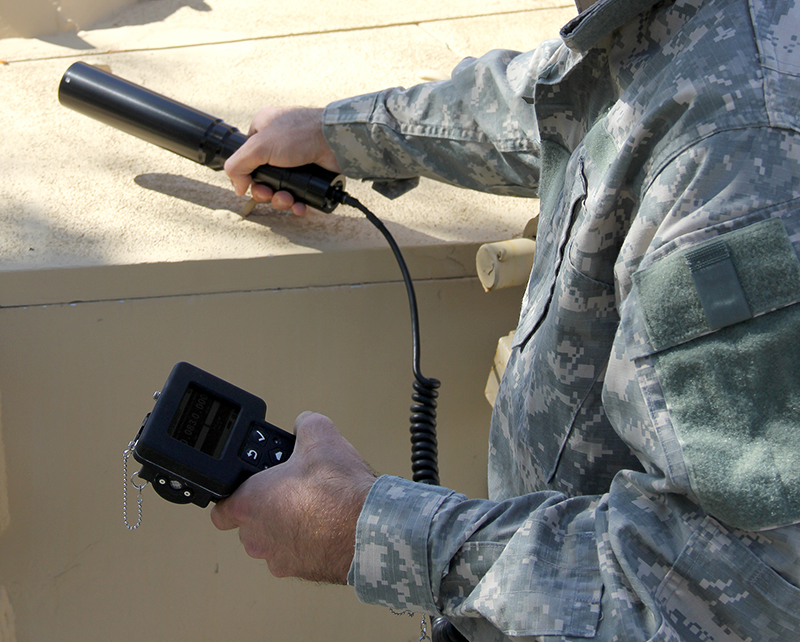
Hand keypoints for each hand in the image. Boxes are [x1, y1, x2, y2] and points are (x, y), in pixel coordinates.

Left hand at [210, 412, 375, 583]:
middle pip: (248, 524)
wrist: (368, 527)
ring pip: (272, 541)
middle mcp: (256, 537)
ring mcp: (278, 559)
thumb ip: (304, 424)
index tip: (250, 487)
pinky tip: (328, 524)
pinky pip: (297, 554)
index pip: (219, 509)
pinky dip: (308, 542)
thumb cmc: (337, 490)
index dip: (233, 495)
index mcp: (249, 504)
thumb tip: (304, 424)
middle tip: (291, 489)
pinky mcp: (303, 572)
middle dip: (267, 507)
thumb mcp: (320, 435)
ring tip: (314, 505)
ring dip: (286, 527)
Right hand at [224, 107, 341, 215]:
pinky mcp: (311, 175)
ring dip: (282, 200)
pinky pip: (299, 194)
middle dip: (266, 192)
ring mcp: (296, 161)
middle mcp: (279, 145)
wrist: (335, 141)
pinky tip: (299, 206)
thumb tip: (238, 187)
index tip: (252, 184)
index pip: (247, 158)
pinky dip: (298, 203)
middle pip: (263, 178)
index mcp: (263, 130)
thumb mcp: (259, 146)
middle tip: (270, 194)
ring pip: (281, 189)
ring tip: (288, 200)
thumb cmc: (300, 134)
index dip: (248, 175)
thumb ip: (239, 165)